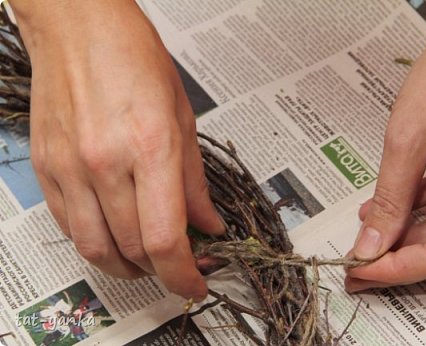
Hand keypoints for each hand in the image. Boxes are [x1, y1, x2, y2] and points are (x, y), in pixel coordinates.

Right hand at [13, 1, 223, 300]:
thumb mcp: (182, 117)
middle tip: (181, 265)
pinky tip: (115, 237)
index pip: (166, 239)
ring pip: (97, 249)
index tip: (196, 282)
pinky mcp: (47, 168)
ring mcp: (70, 168)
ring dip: (128, 266)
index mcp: (151, 147)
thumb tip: (207, 223)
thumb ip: (194, 181)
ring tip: (148, 261)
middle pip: (134, 250)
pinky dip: (96, 244)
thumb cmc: (134, 58)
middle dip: (164, 270)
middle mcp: (106, 163)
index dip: (185, 274)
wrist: (79, 26)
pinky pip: (70, 227)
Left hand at [345, 0, 425, 291]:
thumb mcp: (408, 139)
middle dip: (394, 258)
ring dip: (401, 235)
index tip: (356, 273)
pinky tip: (381, 207)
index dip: (393, 270)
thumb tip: (370, 245)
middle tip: (352, 263)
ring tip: (362, 235)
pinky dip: (414, 210)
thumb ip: (390, 198)